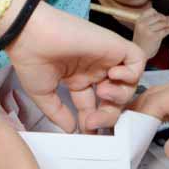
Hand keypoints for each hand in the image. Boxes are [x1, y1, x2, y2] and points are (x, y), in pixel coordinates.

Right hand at [4, 0, 145, 132]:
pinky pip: (137, 60)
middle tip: (93, 121)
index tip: (88, 133)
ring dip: (119, 96)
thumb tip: (71, 129)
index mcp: (79, 78)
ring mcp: (105, 58)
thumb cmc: (31, 59)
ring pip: (129, 82)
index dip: (95, 121)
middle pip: (115, 99)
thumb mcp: (42, 93)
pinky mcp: (114, 45)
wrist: (30, 35)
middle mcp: (95, 69)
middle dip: (108, 115)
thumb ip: (58, 113)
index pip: (95, 105)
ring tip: (102, 93)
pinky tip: (112, 75)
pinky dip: (132, 72)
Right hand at [131, 8, 168, 59]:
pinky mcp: (154, 37)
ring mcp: (148, 30)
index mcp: (139, 21)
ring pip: (163, 23)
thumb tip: (167, 18)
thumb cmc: (142, 44)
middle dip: (168, 18)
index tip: (165, 16)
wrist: (139, 54)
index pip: (151, 11)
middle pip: (159, 17)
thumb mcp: (143, 30)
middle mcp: (143, 24)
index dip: (159, 13)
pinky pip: (166, 31)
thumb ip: (151, 23)